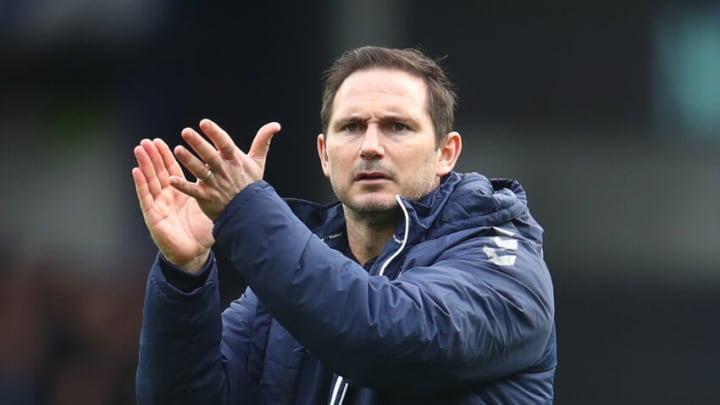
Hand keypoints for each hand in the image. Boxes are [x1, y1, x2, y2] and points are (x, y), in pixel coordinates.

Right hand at [132, 138, 213, 272]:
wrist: (196, 254)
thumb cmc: (202, 232)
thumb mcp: (208, 206)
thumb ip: (212, 189)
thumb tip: (225, 173)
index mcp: (181, 193)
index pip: (172, 170)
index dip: (166, 156)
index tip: (160, 141)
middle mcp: (168, 197)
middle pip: (159, 172)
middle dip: (152, 156)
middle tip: (147, 140)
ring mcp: (159, 206)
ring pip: (150, 181)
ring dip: (144, 164)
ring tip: (139, 149)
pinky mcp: (153, 216)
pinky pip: (145, 197)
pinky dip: (140, 184)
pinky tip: (136, 171)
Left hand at [169, 119, 280, 220]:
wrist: (249, 211)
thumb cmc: (250, 183)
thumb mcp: (258, 161)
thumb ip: (263, 141)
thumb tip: (276, 125)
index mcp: (234, 160)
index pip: (225, 144)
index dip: (215, 133)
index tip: (204, 123)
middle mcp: (224, 171)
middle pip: (210, 155)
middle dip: (199, 143)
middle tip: (186, 131)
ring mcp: (214, 184)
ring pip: (200, 170)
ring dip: (189, 160)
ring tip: (178, 149)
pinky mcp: (206, 197)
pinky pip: (192, 191)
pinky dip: (183, 186)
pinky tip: (171, 179)